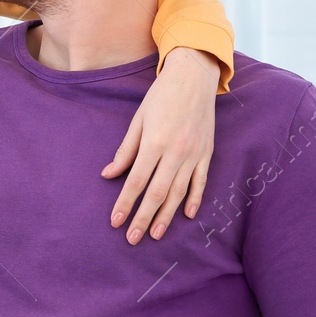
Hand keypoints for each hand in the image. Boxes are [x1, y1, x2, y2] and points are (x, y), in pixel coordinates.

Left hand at [102, 46, 219, 242]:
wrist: (194, 77)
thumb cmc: (161, 96)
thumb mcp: (138, 120)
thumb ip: (125, 151)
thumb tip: (108, 175)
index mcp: (155, 143)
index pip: (136, 181)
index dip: (125, 204)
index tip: (115, 221)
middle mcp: (176, 152)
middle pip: (157, 193)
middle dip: (143, 218)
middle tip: (132, 239)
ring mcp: (194, 155)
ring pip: (178, 193)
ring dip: (166, 216)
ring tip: (156, 235)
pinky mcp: (207, 154)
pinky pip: (201, 182)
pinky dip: (194, 200)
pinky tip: (186, 215)